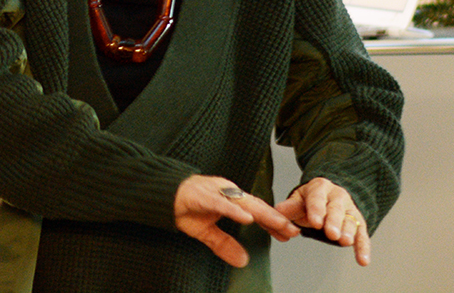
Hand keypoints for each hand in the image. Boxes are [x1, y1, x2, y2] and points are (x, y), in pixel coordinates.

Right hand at [174, 175, 299, 266]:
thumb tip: (242, 261)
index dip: (273, 222)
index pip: (256, 211)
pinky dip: (234, 210)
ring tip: (278, 224)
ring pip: (244, 203)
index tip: (290, 233)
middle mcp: (227, 192)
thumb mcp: (206, 231)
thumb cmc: (184, 206)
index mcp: (229, 199)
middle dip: (275, 219)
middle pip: (256, 206)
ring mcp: (215, 192)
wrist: (160, 192)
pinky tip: (247, 217)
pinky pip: (220, 203)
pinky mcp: (202, 195)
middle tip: (293, 231)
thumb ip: (224, 244)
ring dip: (262, 214)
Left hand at [275, 177, 369, 265]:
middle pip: (336, 209)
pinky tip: (363, 260)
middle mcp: (338, 196)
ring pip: (350, 221)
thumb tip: (279, 210)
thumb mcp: (298, 199)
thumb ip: (290, 206)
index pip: (317, 198)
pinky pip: (362, 235)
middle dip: (333, 221)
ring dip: (348, 232)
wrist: (328, 196)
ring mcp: (350, 210)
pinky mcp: (359, 224)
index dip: (316, 210)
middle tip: (331, 233)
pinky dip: (363, 248)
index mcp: (320, 187)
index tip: (315, 222)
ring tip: (345, 241)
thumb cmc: (310, 200)